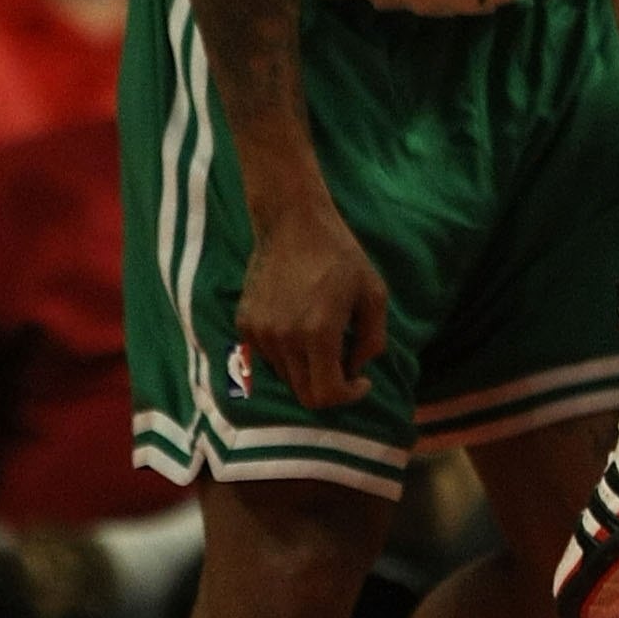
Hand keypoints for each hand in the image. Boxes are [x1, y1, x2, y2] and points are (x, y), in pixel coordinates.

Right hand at [237, 190, 387, 407]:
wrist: (292, 222)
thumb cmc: (340, 254)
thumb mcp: (373, 293)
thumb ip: (372, 339)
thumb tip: (357, 369)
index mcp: (318, 333)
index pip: (327, 395)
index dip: (349, 396)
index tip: (361, 380)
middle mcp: (284, 339)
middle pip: (304, 394)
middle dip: (329, 387)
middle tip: (344, 365)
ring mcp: (260, 333)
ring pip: (286, 376)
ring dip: (307, 368)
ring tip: (321, 336)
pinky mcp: (245, 324)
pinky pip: (267, 356)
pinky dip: (286, 353)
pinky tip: (298, 324)